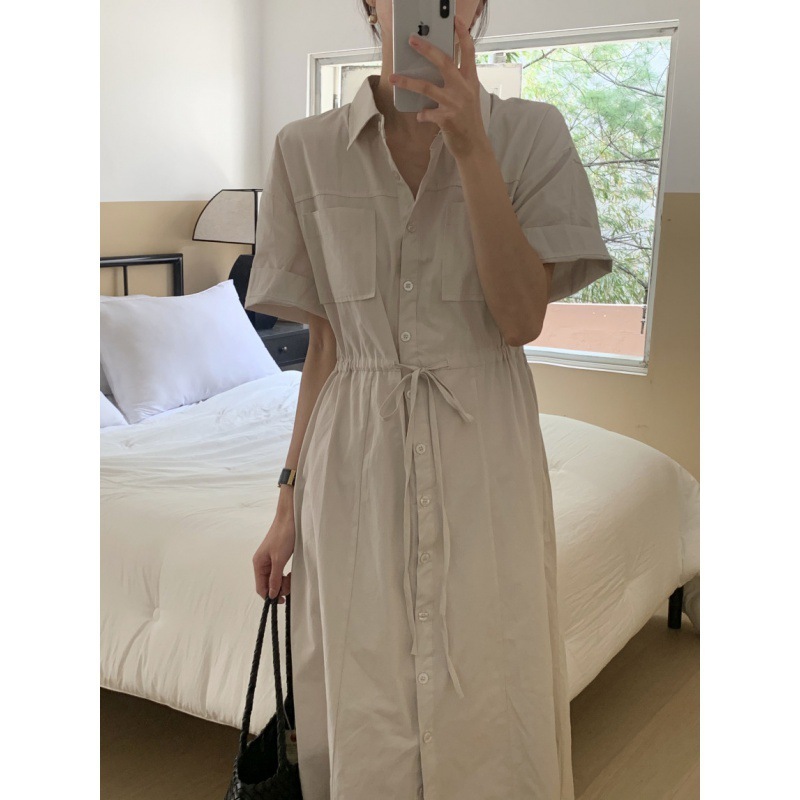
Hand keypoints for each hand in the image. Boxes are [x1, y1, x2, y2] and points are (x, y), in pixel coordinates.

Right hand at [252, 519, 293, 601]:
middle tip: (291, 583)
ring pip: (275, 579)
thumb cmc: (283, 536)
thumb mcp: (279, 559)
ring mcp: (271, 560)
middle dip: (279, 587)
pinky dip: (286, 575)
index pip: (260, 587)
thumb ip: (274, 578)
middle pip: (268, 584)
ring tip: (292, 576)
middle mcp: (262, 563)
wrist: (290, 518)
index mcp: (258, 564)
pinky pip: (280, 572)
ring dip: (284, 581)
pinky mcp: (279, 557)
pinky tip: (292, 572)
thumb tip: (271, 595)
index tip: (283, 600)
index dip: (270, 596)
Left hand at [389, 16, 487, 160]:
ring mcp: (455, 104)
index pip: (469, 51)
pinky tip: (420, 116)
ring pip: (427, 87)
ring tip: (394, 77)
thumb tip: (433, 70)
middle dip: (426, 49)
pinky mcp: (447, 119)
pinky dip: (421, 114)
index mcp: (470, 80)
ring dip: (408, 82)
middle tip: (411, 40)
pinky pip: (426, 113)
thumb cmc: (468, 120)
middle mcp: (463, 89)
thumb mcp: (468, 96)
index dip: (462, 34)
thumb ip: (456, 82)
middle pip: (443, 62)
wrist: (474, 146)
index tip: (454, 20)